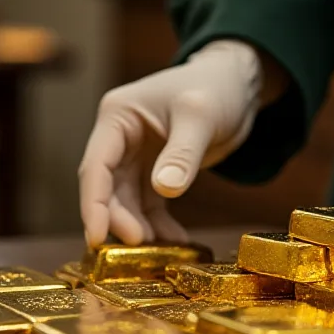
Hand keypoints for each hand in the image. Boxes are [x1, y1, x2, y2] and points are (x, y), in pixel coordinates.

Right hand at [79, 40, 276, 246]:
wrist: (239, 83)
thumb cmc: (217, 86)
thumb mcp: (200, 116)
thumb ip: (182, 152)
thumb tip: (164, 188)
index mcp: (117, 116)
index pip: (96, 166)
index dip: (93, 204)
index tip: (97, 236)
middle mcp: (120, 138)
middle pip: (108, 188)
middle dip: (119, 219)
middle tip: (139, 247)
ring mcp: (137, 156)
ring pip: (127, 200)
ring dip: (138, 226)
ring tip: (158, 250)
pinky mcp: (157, 170)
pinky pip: (150, 203)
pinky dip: (159, 223)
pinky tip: (175, 241)